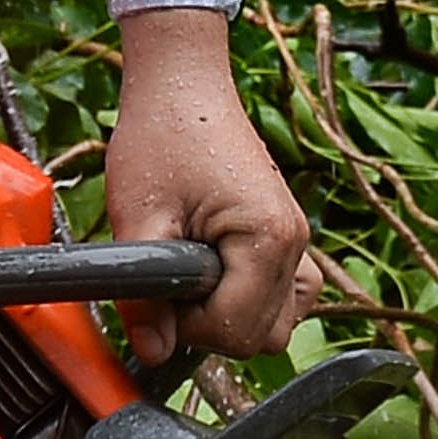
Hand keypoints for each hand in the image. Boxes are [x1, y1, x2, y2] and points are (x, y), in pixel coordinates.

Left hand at [99, 7, 315, 367]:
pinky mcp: (287, 233)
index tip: (159, 295)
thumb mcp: (139, 219)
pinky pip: (287, 294)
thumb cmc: (162, 135)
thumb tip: (154, 354)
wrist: (183, 84)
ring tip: (193, 279)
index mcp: (269, 239)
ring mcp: (298, 239)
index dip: (187, 327)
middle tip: (172, 284)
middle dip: (210, 325)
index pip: (235, 331)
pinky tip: (218, 274)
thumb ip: (143, 296)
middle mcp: (296, 243)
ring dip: (234, 316)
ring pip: (280, 322)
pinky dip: (254, 298)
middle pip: (263, 337)